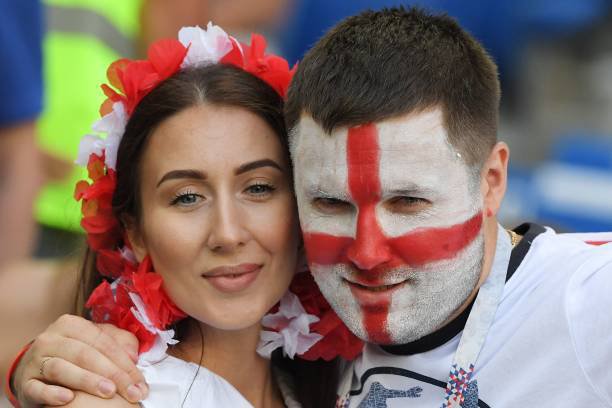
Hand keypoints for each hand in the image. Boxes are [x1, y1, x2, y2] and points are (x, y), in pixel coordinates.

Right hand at [12, 314, 146, 406]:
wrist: (34, 368)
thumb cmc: (73, 354)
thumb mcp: (95, 342)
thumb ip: (118, 342)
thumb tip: (134, 355)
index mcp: (71, 325)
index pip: (103, 342)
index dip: (124, 362)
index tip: (140, 382)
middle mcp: (51, 339)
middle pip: (86, 354)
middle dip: (112, 374)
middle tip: (131, 391)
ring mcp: (35, 360)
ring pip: (62, 368)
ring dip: (87, 380)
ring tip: (108, 392)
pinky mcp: (25, 382)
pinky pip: (37, 387)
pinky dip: (52, 393)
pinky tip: (68, 398)